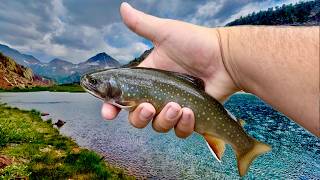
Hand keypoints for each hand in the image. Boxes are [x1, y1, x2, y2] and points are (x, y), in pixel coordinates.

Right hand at [101, 2, 238, 137]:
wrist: (225, 58)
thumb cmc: (196, 43)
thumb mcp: (166, 32)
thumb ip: (141, 24)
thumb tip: (122, 7)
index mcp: (148, 79)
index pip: (123, 97)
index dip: (113, 107)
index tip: (108, 113)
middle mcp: (158, 96)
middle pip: (137, 118)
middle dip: (139, 117)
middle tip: (149, 107)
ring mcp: (174, 109)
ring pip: (158, 127)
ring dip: (165, 120)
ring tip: (178, 106)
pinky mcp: (190, 118)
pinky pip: (180, 131)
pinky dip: (183, 125)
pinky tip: (190, 111)